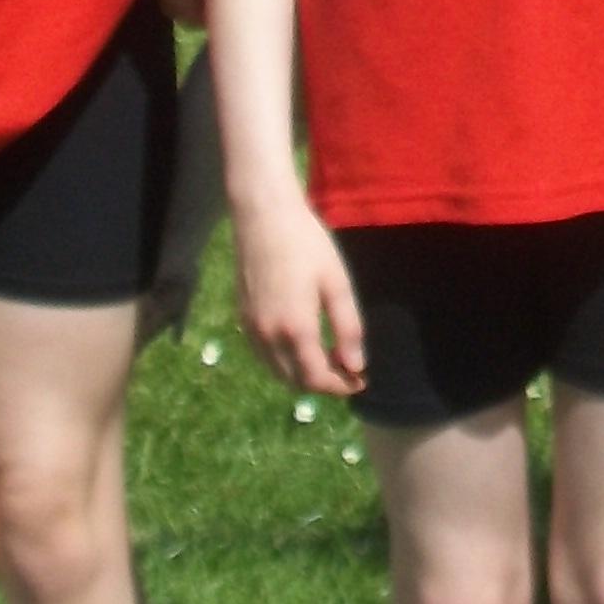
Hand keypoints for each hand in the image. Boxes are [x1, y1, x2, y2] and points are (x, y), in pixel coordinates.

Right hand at [234, 185, 367, 396]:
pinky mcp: (243, 319)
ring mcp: (251, 330)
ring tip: (329, 357)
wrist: (264, 217)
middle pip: (295, 381)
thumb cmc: (307, 244)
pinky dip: (284, 362)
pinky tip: (302, 344)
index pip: (316, 379)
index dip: (340, 386)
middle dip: (323, 383)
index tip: (360, 381)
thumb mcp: (336, 283)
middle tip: (347, 369)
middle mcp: (268, 338)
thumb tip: (356, 366)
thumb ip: (347, 328)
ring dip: (302, 374)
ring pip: (277, 372)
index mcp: (295, 330)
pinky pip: (264, 356)